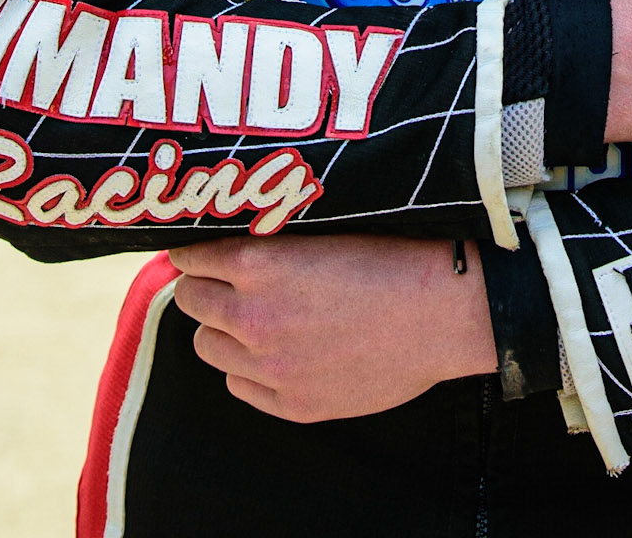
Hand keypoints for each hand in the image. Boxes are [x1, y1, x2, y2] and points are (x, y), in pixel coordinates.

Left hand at [169, 233, 495, 421]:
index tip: (199, 248)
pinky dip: (247, 367)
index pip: (190, 256)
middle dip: (202, 286)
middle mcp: (254, 318)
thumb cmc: (394, 255)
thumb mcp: (326, 226)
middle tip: (224, 280)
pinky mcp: (293, 404)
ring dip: (220, 328)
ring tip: (250, 317)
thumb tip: (234, 233)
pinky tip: (275, 350)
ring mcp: (271, 368)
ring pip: (206, 346)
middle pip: (189, 301)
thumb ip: (273, 235)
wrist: (442, 312)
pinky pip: (238, 385)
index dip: (194, 249)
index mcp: (259, 265)